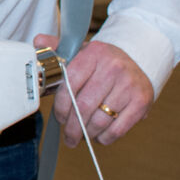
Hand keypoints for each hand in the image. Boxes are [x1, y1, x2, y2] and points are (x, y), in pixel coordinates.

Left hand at [33, 35, 153, 146]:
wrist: (139, 59)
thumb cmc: (104, 60)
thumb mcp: (82, 50)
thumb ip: (59, 48)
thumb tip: (38, 41)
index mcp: (94, 53)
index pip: (70, 83)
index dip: (61, 105)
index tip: (59, 116)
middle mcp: (113, 67)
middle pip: (84, 106)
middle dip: (72, 126)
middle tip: (68, 135)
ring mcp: (129, 85)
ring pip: (100, 120)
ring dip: (87, 133)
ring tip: (81, 136)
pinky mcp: (142, 101)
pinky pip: (118, 129)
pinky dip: (105, 138)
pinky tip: (99, 135)